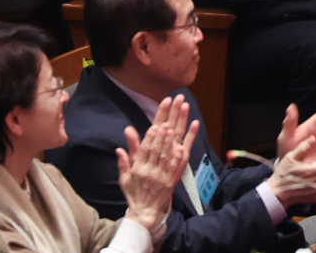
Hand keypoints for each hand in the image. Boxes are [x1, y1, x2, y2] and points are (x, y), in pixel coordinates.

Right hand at [119, 97, 195, 229]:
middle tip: (175, 104)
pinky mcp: (175, 174)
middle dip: (168, 122)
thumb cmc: (134, 191)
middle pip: (161, 142)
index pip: (146, 147)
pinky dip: (189, 139)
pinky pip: (183, 155)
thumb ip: (125, 158)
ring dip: (178, 128)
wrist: (145, 211)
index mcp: (139, 168)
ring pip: (172, 147)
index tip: (157, 122)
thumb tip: (122, 141)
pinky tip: (194, 125)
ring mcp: (165, 171)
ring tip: (181, 111)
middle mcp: (152, 168)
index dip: (153, 134)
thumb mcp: (125, 176)